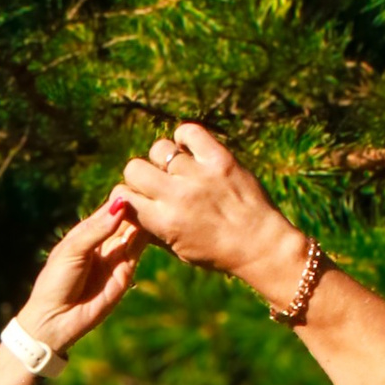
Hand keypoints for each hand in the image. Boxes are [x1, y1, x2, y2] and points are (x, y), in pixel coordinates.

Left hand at [17, 199, 145, 354]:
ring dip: (144, 220)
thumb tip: (120, 205)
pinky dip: (146, 238)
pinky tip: (155, 223)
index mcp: (86, 233)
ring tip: (156, 203)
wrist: (56, 319)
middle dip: (136, 206)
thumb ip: (97, 229)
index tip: (136, 181)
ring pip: (134, 234)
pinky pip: (137, 252)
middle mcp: (103, 243)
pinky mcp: (124, 274)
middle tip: (152, 191)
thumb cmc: (56, 281)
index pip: (108, 210)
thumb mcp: (73, 249)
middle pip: (124, 220)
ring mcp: (115, 259)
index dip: (121, 197)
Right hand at [112, 123, 301, 297]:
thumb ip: (151, 229)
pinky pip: (189, 131)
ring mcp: (198, 175)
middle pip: (134, 168)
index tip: (139, 198)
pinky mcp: (219, 159)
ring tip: (179, 170)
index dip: (128, 195)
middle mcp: (177, 196)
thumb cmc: (218, 252)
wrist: (261, 245)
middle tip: (158, 184)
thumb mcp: (179, 249)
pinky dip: (185, 137)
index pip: (124, 195)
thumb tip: (127, 211)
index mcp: (163, 222)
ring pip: (159, 149)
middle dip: (142, 177)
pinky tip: (190, 150)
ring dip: (165, 160)